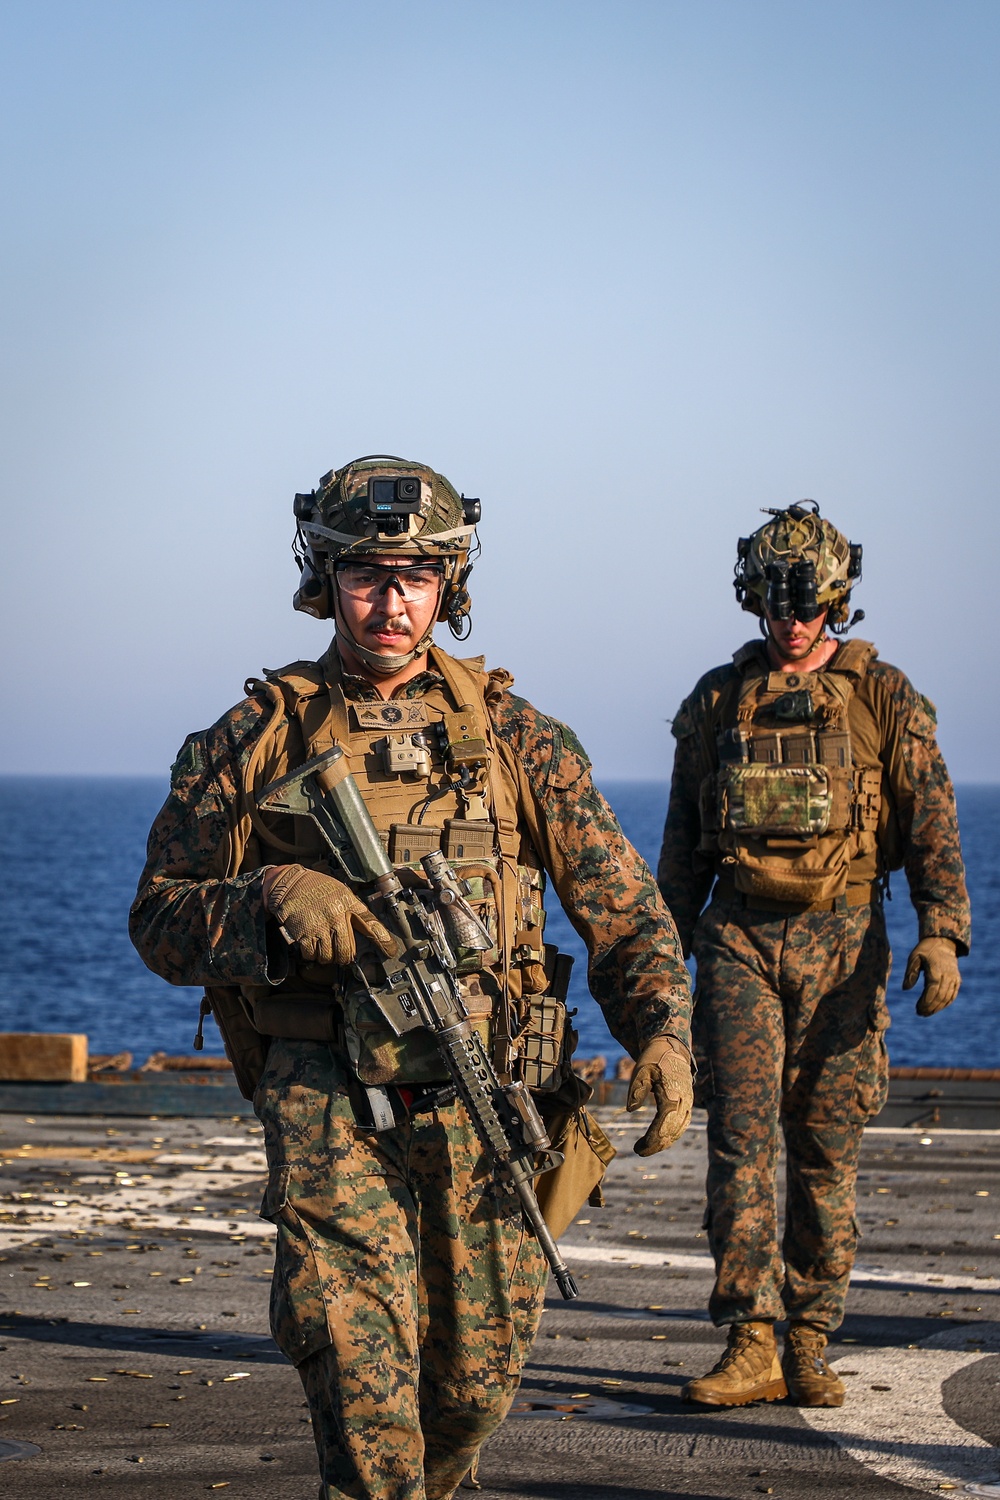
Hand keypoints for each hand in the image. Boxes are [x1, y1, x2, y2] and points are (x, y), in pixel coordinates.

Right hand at [262, 865, 396, 966]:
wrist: (290, 883)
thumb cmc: (318, 888)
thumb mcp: (341, 892)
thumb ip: (354, 909)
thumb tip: (367, 927)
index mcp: (348, 904)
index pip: (370, 924)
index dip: (383, 940)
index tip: (390, 951)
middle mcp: (336, 916)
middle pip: (347, 951)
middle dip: (345, 957)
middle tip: (342, 954)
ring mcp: (319, 926)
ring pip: (329, 956)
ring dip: (327, 956)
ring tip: (325, 947)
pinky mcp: (303, 934)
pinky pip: (311, 955)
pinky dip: (312, 954)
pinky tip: (312, 945)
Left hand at [626, 1036, 693, 1155]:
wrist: (672, 1048)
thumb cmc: (654, 1058)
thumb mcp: (641, 1069)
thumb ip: (636, 1089)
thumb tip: (630, 1110)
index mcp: (672, 1092)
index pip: (664, 1122)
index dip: (652, 1137)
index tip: (639, 1148)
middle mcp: (684, 1100)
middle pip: (672, 1130)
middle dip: (656, 1144)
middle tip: (638, 1151)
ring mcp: (688, 1102)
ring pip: (678, 1129)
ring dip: (663, 1142)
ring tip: (645, 1148)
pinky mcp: (688, 1103)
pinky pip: (682, 1124)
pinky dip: (671, 1135)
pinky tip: (659, 1141)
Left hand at [902, 937, 960, 1016]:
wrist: (942, 942)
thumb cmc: (925, 950)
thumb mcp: (914, 957)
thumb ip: (910, 973)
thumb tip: (905, 989)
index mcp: (936, 970)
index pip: (932, 990)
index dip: (926, 1002)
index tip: (918, 1009)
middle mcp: (947, 975)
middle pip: (940, 996)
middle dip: (930, 1007)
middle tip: (920, 1013)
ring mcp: (954, 978)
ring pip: (947, 998)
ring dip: (937, 1008)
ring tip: (926, 1013)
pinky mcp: (957, 980)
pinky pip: (953, 995)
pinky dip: (946, 1003)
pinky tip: (936, 1008)